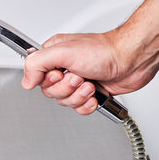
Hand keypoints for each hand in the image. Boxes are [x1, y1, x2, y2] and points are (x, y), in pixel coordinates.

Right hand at [21, 31, 154, 114]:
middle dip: (66, 89)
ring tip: (90, 84)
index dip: (48, 80)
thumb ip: (36, 63)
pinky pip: (78, 109)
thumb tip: (26, 81)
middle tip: (79, 76)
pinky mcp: (89, 93)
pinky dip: (87, 105)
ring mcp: (77, 81)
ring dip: (79, 96)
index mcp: (53, 55)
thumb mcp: (62, 50)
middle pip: (50, 93)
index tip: (60, 73)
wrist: (132, 59)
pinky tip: (95, 95)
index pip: (36, 76)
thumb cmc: (104, 50)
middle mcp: (64, 68)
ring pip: (64, 102)